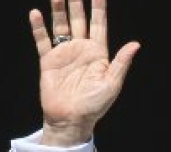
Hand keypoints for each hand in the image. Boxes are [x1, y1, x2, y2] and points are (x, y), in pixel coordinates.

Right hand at [29, 0, 140, 145]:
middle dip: (77, 2)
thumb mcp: (112, 84)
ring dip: (59, 9)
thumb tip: (135, 44)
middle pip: (79, 19)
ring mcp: (64, 54)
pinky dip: (39, 28)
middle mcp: (81, 49)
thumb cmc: (94, 105)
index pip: (99, 23)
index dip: (99, 7)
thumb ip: (121, 62)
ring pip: (61, 25)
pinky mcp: (48, 62)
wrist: (71, 120)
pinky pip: (42, 41)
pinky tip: (36, 14)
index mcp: (98, 53)